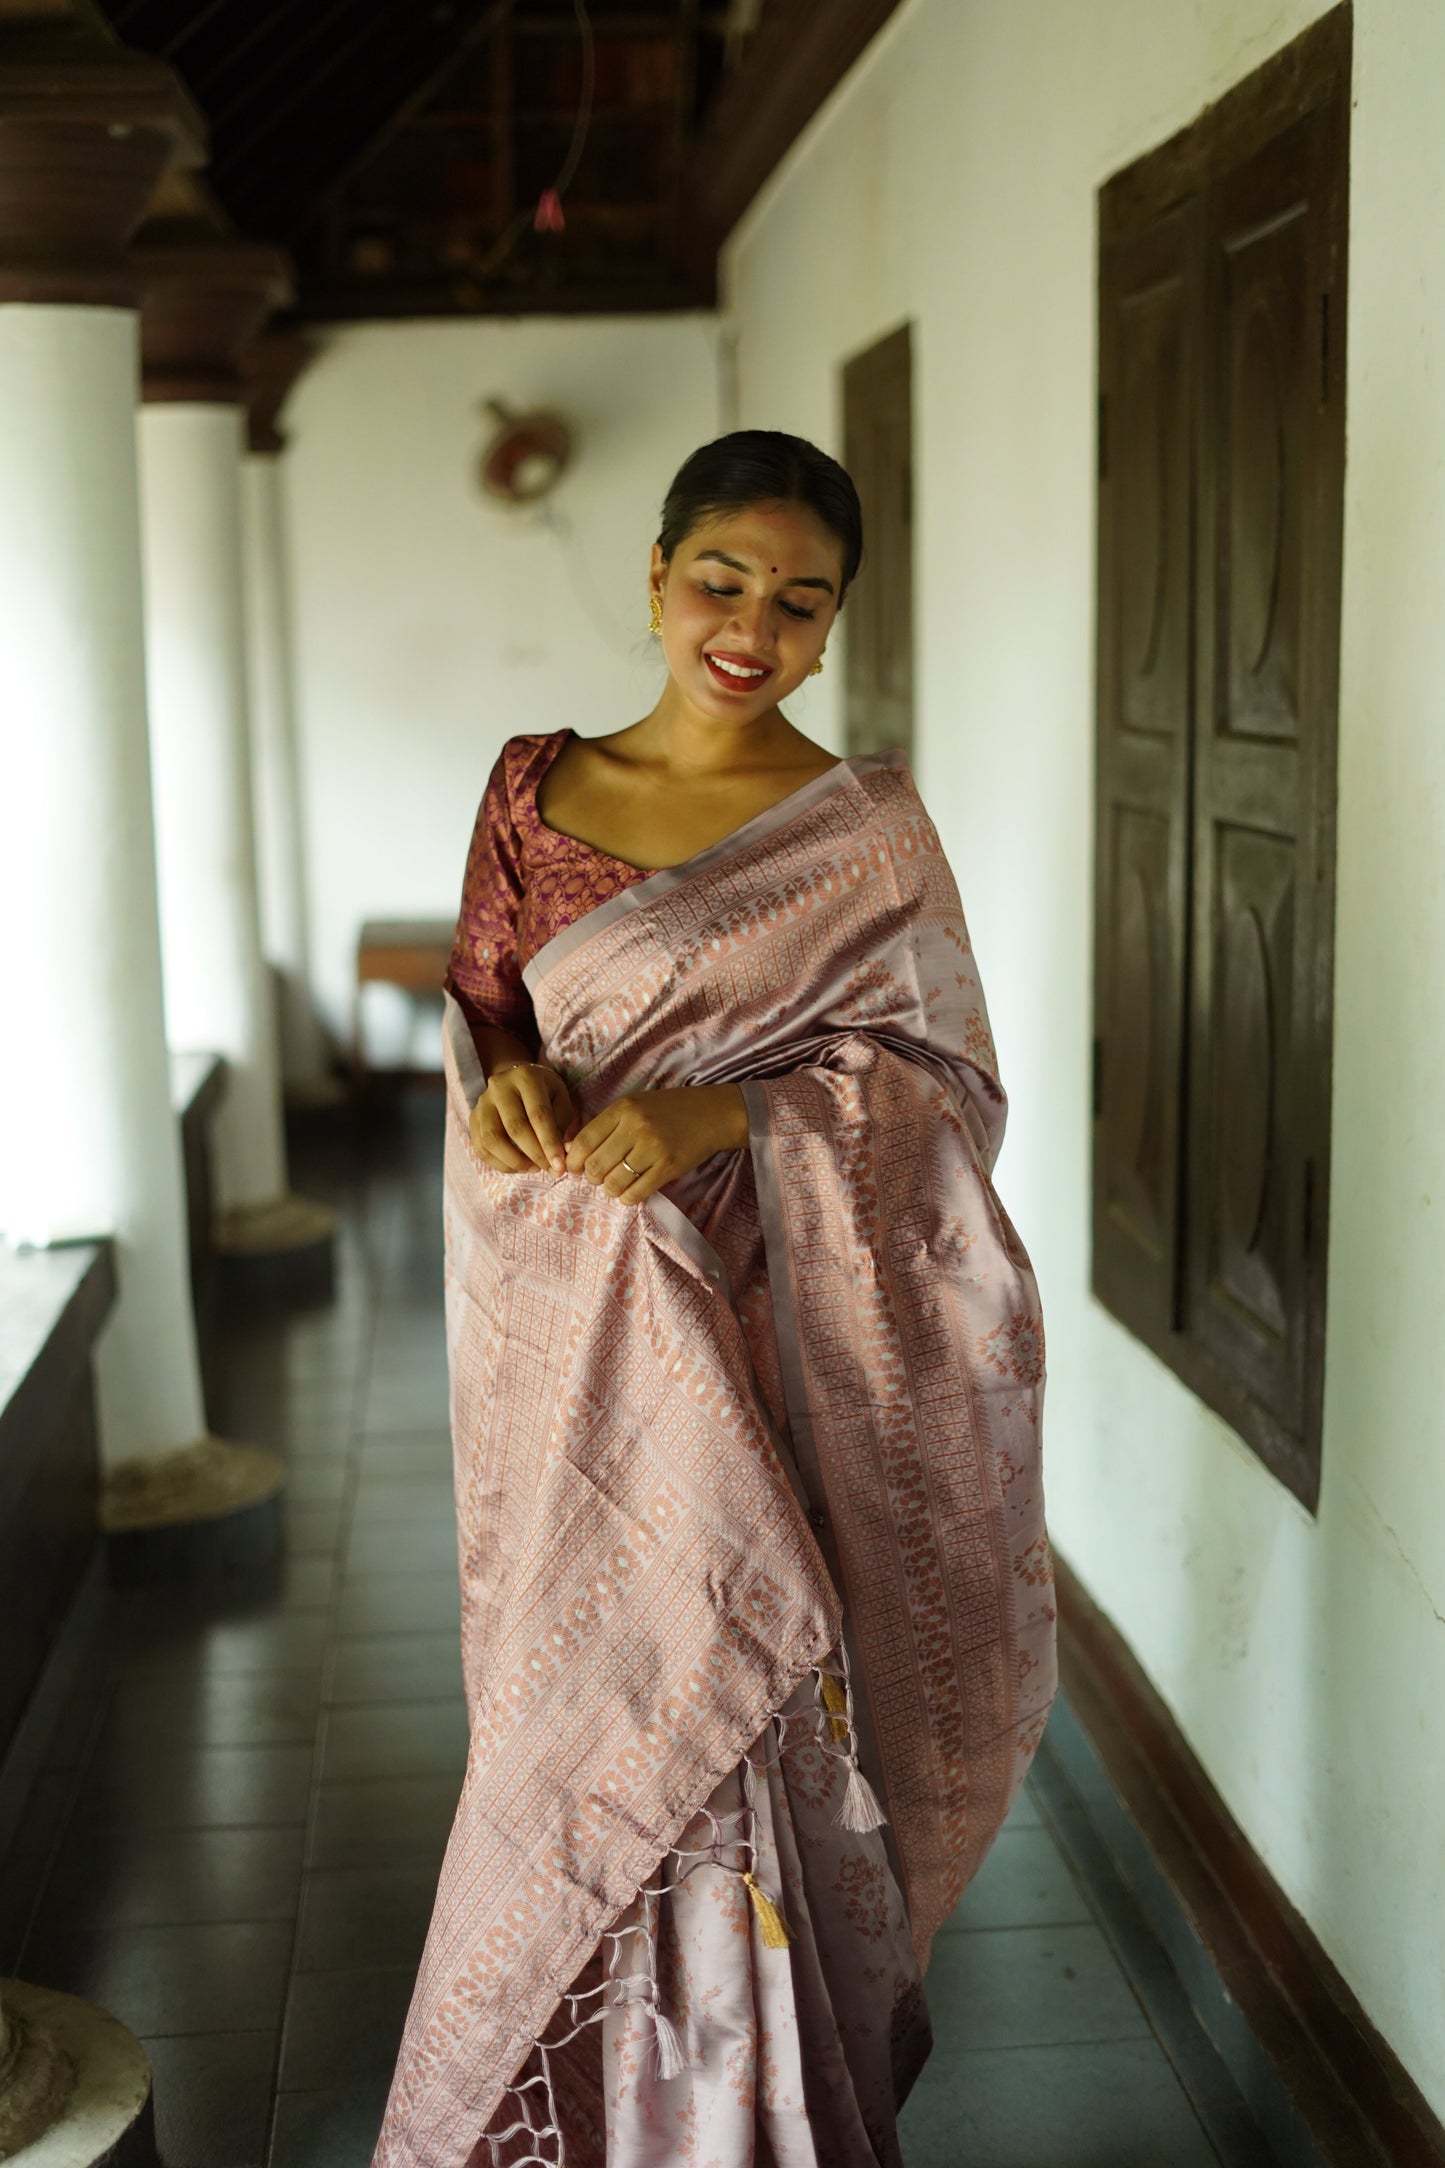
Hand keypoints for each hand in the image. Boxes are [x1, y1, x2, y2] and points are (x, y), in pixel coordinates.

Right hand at [469, 1058, 574, 1173]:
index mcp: (525, 1077)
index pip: (538, 1115)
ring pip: (493, 1140)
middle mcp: (499, 1086)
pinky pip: (482, 1148)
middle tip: (550, 1169)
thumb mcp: (560, 1100)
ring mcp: (482, 1102)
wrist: (517, 1080)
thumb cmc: (545, 1093)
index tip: (560, 1166)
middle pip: (515, 1127)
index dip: (549, 1143)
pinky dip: (501, 1164)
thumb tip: (557, 1159)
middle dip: (535, 1154)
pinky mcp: (473, 1118)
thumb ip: (560, 1126)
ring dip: (515, 1162)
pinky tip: (518, 1167)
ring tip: (534, 1168)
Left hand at [565, 1085, 747, 1203]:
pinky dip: (627, 1197)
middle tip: (599, 1177)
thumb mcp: (635, 1106)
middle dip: (592, 1177)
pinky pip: (635, 1193)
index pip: (584, 1141)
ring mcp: (653, 1149)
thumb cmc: (668, 1110)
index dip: (574, 1160)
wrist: (711, 1114)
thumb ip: (606, 1126)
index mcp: (623, 1109)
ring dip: (610, 1189)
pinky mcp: (668, 1168)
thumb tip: (573, 1151)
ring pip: (614, 1183)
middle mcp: (636, 1127)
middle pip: (596, 1165)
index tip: (575, 1168)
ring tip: (616, 1183)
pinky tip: (630, 1190)